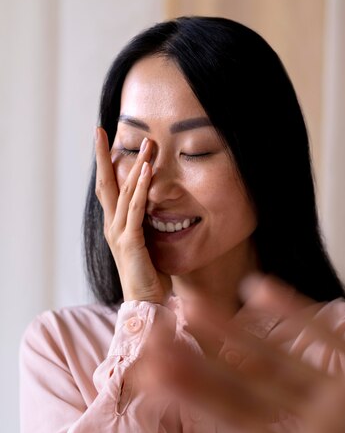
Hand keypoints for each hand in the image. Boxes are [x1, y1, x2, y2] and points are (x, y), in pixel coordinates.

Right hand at [95, 127, 169, 302]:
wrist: (145, 302)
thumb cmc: (149, 274)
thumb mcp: (148, 242)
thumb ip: (146, 224)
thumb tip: (155, 207)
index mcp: (116, 225)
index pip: (109, 188)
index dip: (107, 165)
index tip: (107, 142)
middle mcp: (112, 225)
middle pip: (105, 183)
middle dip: (104, 156)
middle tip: (101, 130)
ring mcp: (118, 232)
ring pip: (123, 191)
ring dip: (135, 165)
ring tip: (146, 144)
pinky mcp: (129, 240)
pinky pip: (135, 208)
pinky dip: (141, 187)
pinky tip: (147, 170)